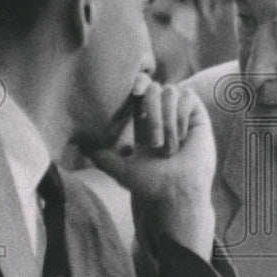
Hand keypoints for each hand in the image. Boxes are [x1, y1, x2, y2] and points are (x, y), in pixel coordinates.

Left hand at [86, 73, 216, 257]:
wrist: (176, 193)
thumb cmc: (151, 184)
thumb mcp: (120, 170)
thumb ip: (101, 157)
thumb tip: (79, 145)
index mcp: (146, 123)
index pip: (140, 93)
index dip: (137, 84)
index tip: (133, 92)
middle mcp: (165, 116)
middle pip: (153, 88)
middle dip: (151, 113)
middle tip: (154, 144)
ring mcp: (182, 114)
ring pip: (170, 91)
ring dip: (166, 121)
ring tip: (170, 149)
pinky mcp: (198, 116)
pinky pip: (187, 97)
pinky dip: (180, 117)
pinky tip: (183, 138)